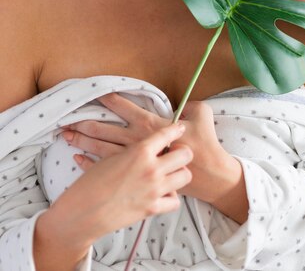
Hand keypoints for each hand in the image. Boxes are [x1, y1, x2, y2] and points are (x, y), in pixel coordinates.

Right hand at [50, 122, 192, 244]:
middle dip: (183, 152)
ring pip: (185, 176)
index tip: (180, 128)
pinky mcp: (152, 208)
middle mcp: (151, 168)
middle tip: (176, 154)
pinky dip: (171, 197)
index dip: (176, 129)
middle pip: (185, 154)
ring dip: (180, 173)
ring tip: (172, 173)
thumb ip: (133, 151)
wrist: (84, 210)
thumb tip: (144, 144)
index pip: (168, 133)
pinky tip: (163, 193)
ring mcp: (154, 189)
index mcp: (140, 150)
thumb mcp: (112, 156)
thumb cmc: (92, 181)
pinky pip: (175, 200)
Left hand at [62, 92, 235, 203]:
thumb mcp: (202, 115)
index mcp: (150, 125)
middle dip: (84, 123)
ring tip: (66, 135)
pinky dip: (89, 162)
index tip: (94, 91)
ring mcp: (133, 160)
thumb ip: (190, 105)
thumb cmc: (204, 145)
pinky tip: (77, 158)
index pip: (125, 107)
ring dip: (82, 141)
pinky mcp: (134, 174)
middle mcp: (137, 142)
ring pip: (100, 149)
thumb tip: (184, 103)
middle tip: (67, 117)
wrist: (207, 176)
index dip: (109, 98)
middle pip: (104, 130)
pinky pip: (106, 167)